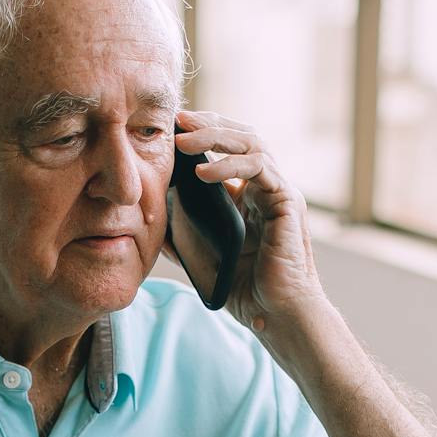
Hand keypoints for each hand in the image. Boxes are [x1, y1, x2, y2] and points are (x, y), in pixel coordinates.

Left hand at [169, 108, 327, 331]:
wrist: (274, 315)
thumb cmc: (243, 289)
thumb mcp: (201, 254)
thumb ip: (180, 232)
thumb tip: (148, 215)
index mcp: (248, 194)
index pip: (229, 147)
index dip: (203, 132)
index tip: (172, 128)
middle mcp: (266, 187)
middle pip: (242, 135)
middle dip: (209, 124)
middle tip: (178, 121)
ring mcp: (279, 191)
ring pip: (253, 143)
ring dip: (216, 136)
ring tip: (184, 142)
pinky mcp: (288, 202)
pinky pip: (260, 168)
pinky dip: (230, 164)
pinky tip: (202, 173)